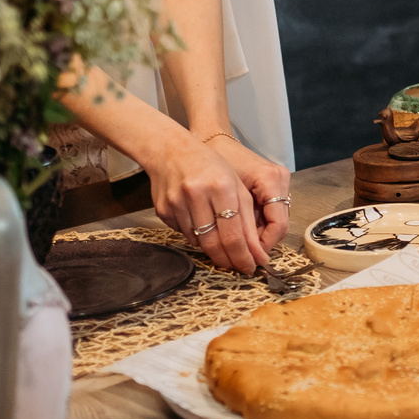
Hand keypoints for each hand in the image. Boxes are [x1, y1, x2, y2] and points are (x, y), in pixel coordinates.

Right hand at [150, 128, 277, 272]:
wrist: (170, 150)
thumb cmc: (210, 166)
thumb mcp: (236, 185)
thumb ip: (247, 219)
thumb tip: (255, 253)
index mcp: (221, 186)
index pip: (234, 234)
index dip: (244, 256)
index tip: (253, 267)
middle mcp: (197, 195)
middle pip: (214, 243)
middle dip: (230, 261)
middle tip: (240, 268)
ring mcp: (176, 203)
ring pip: (198, 242)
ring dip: (214, 249)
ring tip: (224, 245)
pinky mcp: (163, 211)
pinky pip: (183, 235)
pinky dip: (196, 237)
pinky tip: (201, 225)